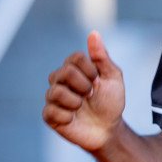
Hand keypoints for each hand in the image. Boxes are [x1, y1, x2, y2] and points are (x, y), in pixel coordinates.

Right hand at [42, 31, 124, 152]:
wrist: (108, 129)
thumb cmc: (110, 101)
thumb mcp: (112, 77)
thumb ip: (101, 56)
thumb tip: (93, 33)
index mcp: (74, 67)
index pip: (75, 57)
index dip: (90, 70)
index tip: (98, 81)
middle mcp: (59, 79)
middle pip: (65, 72)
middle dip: (84, 86)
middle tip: (91, 95)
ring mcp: (52, 96)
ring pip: (56, 92)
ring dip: (76, 102)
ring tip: (82, 107)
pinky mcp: (49, 115)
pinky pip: (51, 111)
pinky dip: (68, 117)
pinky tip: (73, 119)